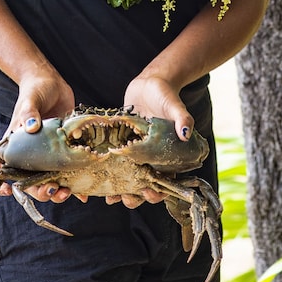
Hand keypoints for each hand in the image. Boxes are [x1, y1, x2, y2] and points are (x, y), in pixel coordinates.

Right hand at [0, 71, 75, 202]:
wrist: (54, 83)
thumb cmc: (35, 90)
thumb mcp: (30, 100)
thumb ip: (29, 113)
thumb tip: (31, 127)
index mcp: (14, 144)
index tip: (8, 190)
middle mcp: (29, 153)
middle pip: (27, 182)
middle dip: (38, 191)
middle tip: (52, 190)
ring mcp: (47, 154)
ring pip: (47, 181)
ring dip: (56, 192)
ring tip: (67, 192)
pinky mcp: (63, 151)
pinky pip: (66, 172)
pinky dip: (74, 184)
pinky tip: (83, 192)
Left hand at [99, 75, 194, 209]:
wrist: (149, 83)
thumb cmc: (165, 94)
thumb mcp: (174, 105)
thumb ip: (182, 117)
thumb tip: (186, 133)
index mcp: (167, 155)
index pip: (166, 182)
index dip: (159, 192)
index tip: (150, 193)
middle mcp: (150, 158)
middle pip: (144, 185)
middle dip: (135, 197)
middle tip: (126, 199)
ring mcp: (134, 153)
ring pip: (127, 178)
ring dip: (118, 189)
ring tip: (109, 197)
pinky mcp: (120, 144)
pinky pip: (113, 161)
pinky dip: (106, 171)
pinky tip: (95, 178)